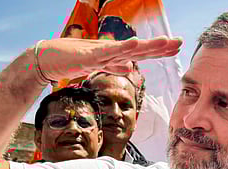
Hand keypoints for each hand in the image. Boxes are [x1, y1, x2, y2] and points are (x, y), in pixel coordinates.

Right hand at [33, 37, 181, 82]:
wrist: (47, 59)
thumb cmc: (70, 60)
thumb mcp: (97, 65)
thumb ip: (113, 66)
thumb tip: (130, 68)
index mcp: (114, 55)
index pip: (141, 53)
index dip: (159, 51)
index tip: (177, 48)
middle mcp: (111, 51)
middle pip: (140, 49)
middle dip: (161, 46)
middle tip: (180, 41)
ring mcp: (101, 52)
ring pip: (129, 49)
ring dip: (147, 45)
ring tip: (165, 41)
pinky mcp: (90, 56)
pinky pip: (109, 53)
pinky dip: (123, 48)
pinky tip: (135, 44)